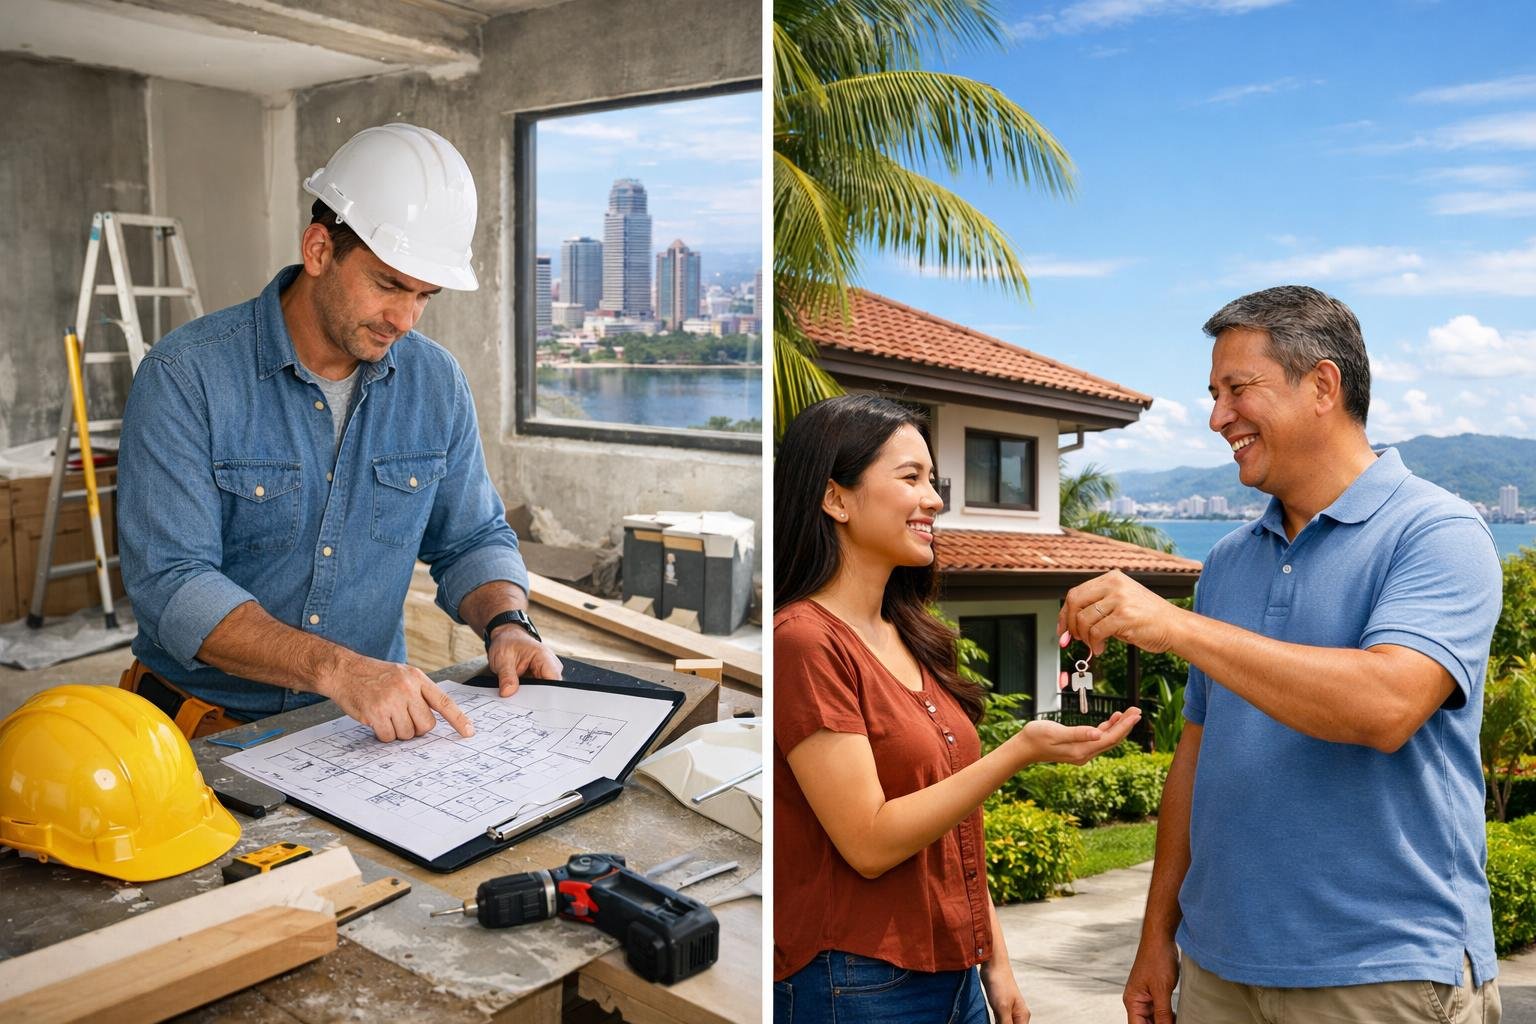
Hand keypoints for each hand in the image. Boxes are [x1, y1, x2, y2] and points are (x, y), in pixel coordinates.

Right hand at [321, 654, 473, 740]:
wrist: (345, 670)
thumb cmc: (375, 676)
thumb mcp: (403, 675)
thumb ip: (420, 693)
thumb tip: (432, 722)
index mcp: (417, 678)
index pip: (444, 702)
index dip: (458, 719)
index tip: (469, 732)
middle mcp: (407, 689)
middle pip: (426, 725)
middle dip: (417, 728)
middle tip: (403, 719)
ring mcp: (391, 701)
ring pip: (407, 733)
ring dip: (398, 732)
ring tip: (387, 716)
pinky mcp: (375, 713)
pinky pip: (389, 737)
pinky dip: (384, 734)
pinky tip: (377, 721)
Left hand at [487, 626, 563, 696]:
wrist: (507, 638)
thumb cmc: (507, 643)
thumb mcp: (502, 658)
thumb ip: (506, 676)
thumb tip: (508, 693)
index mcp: (544, 656)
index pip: (553, 680)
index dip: (547, 695)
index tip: (534, 704)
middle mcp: (551, 665)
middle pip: (551, 689)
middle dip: (537, 699)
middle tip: (521, 703)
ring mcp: (547, 672)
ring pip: (545, 692)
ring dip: (533, 697)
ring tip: (519, 698)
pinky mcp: (542, 678)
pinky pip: (539, 691)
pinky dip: (530, 695)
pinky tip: (521, 697)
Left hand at [981, 961, 1029, 1023]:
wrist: (993, 964)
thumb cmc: (999, 983)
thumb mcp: (1002, 1008)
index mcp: (1022, 1016)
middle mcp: (1018, 1015)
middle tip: (994, 1023)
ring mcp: (1010, 1010)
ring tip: (992, 1022)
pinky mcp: (1001, 1006)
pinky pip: (999, 1021)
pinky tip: (989, 1022)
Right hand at [1011, 709, 1142, 765]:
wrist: (1024, 748)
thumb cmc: (1036, 737)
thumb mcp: (1056, 733)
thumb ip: (1077, 733)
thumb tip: (1098, 734)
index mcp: (1081, 750)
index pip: (1110, 738)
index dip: (1125, 726)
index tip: (1136, 715)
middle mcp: (1085, 754)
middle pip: (1112, 739)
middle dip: (1126, 725)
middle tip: (1138, 710)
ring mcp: (1082, 751)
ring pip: (1107, 739)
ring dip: (1119, 726)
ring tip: (1129, 713)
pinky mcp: (1078, 747)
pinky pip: (1098, 738)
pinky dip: (1107, 728)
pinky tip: (1112, 719)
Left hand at [1058, 570, 1185, 656]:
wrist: (1175, 626)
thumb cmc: (1148, 618)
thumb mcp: (1121, 603)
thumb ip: (1098, 607)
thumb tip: (1070, 623)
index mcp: (1112, 578)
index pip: (1076, 593)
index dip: (1065, 613)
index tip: (1062, 629)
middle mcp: (1114, 585)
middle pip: (1075, 602)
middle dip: (1069, 624)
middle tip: (1073, 638)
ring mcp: (1120, 599)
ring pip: (1084, 619)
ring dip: (1084, 637)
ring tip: (1093, 644)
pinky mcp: (1124, 616)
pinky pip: (1096, 632)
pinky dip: (1094, 644)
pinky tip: (1100, 648)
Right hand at [1124, 936, 1179, 1023]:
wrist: (1160, 939)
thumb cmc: (1157, 959)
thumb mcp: (1161, 989)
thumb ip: (1163, 1013)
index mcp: (1132, 1001)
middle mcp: (1136, 1001)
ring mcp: (1146, 997)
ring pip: (1154, 1019)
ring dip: (1165, 1023)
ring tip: (1178, 1023)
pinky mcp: (1154, 993)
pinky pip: (1160, 1011)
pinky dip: (1168, 1017)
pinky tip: (1178, 1019)